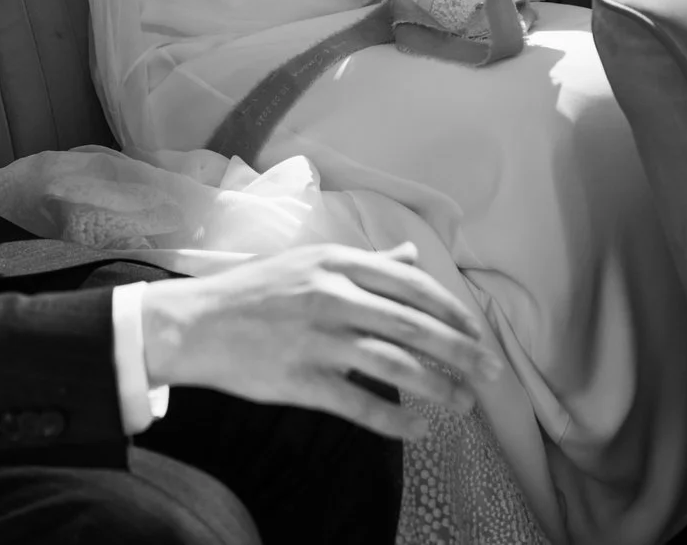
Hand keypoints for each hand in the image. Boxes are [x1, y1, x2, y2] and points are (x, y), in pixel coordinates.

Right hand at [140, 242, 500, 438]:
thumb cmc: (255, 292)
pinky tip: (418, 429)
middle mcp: (332, 296)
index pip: (412, 285)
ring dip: (440, 388)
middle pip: (415, 326)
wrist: (194, 324)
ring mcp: (318, 339)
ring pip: (397, 366)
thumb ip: (365, 262)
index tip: (479, 332)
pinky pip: (361, 405)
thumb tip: (412, 258)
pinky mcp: (302, 380)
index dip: (452, 311)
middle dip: (462, 353)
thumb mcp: (309, 262)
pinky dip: (396, 420)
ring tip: (464, 405)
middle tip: (491, 374)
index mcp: (337, 262)